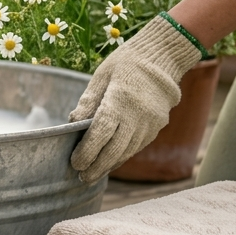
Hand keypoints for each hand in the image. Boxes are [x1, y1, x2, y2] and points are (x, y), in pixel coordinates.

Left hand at [68, 17, 204, 182]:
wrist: (162, 57)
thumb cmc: (125, 63)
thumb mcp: (101, 77)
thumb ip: (88, 101)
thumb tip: (73, 123)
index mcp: (120, 101)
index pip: (101, 133)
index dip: (88, 151)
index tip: (75, 163)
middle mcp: (138, 115)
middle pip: (115, 149)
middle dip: (97, 166)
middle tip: (82, 177)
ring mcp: (151, 123)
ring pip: (128, 151)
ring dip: (110, 164)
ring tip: (93, 174)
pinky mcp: (157, 126)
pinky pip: (138, 145)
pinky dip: (123, 155)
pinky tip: (110, 161)